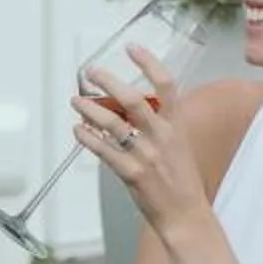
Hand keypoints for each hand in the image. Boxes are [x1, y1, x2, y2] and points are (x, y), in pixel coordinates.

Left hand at [74, 42, 207, 237]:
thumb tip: (130, 108)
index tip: (132, 48)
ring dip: (90, 109)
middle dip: (108, 81)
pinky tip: (78, 130)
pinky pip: (104, 151)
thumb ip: (159, 125)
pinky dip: (88, 138)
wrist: (186, 215)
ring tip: (76, 101)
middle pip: (133, 99)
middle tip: (91, 72)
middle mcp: (162, 137)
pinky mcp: (132, 174)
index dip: (149, 63)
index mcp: (176, 126)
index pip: (166, 85)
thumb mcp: (178, 145)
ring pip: (113, 124)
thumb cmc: (180, 182)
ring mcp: (146, 155)